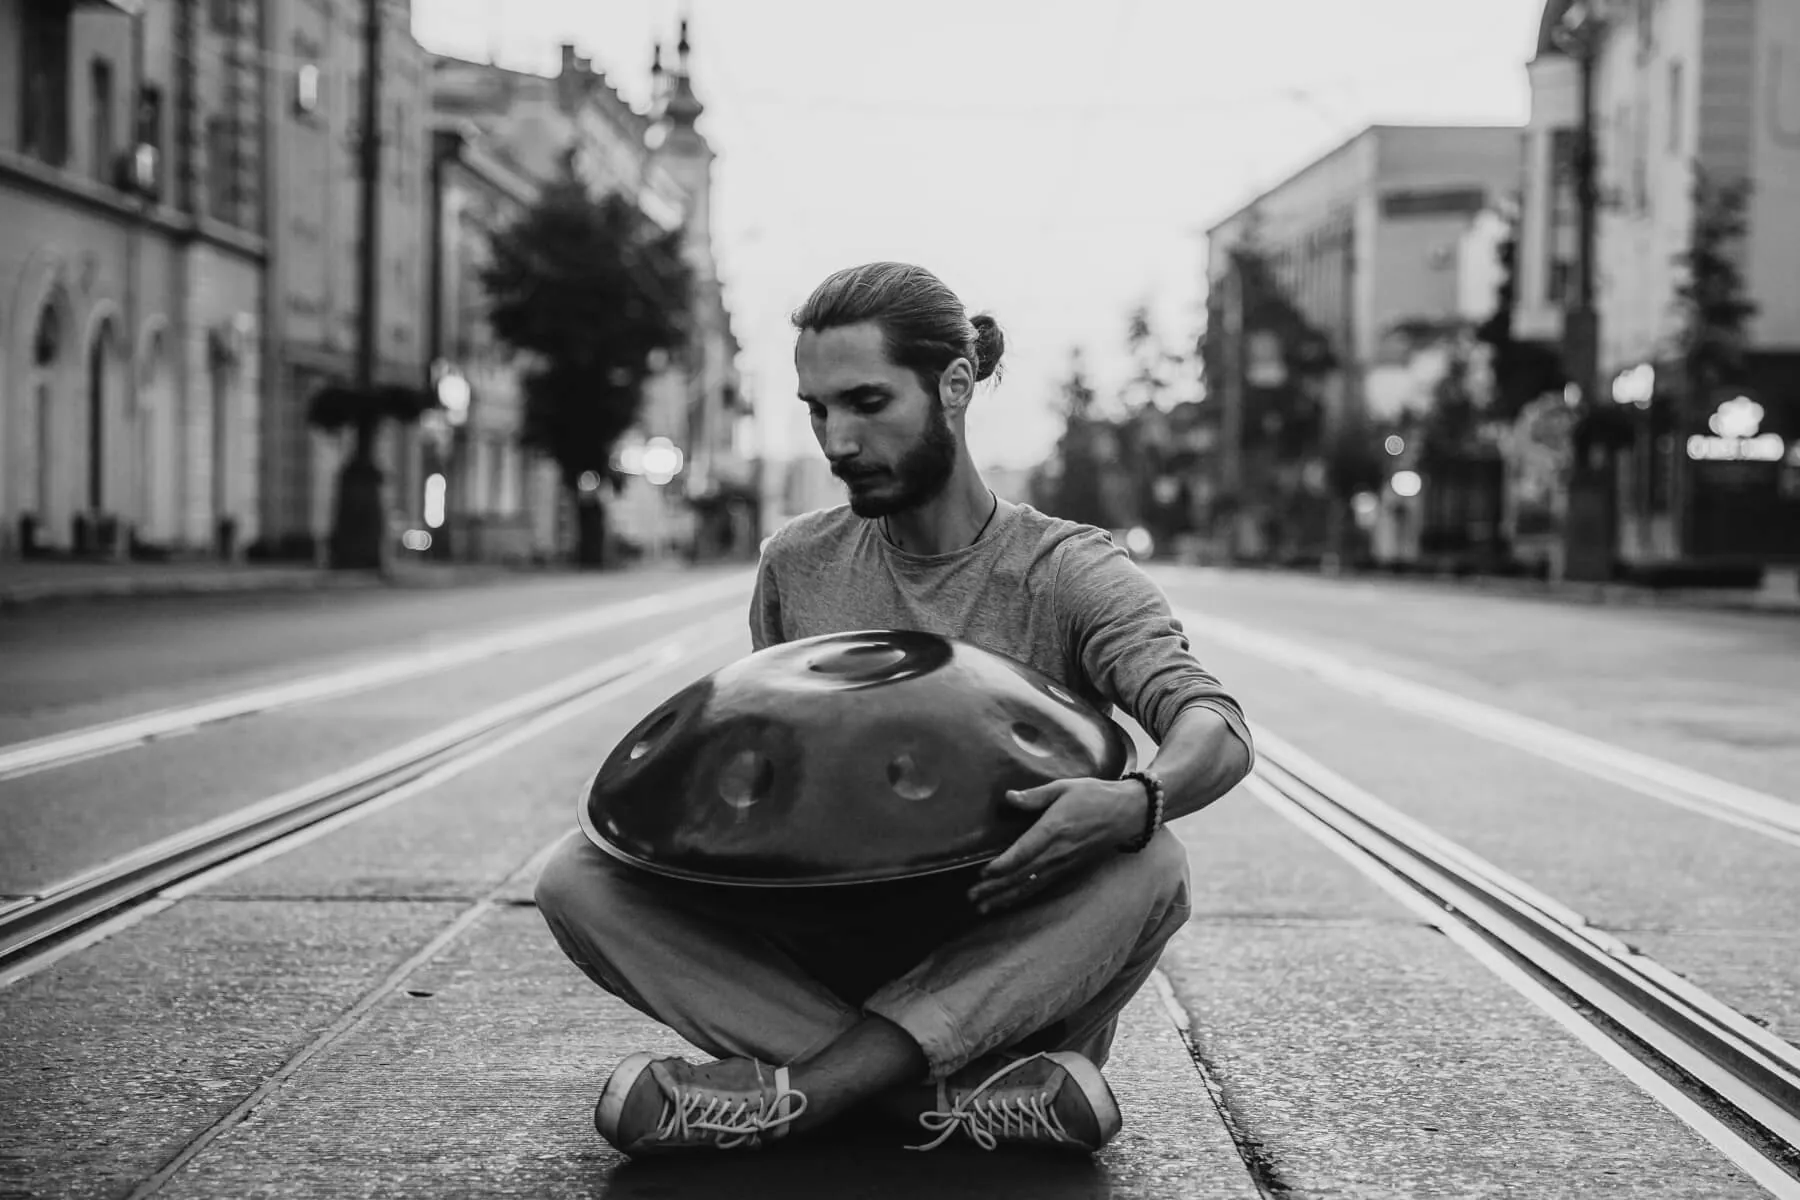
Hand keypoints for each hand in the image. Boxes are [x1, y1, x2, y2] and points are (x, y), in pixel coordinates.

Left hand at [967, 777, 1147, 915]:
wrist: (1127, 814)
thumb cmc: (1094, 796)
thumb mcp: (1064, 788)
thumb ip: (1035, 796)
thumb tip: (1008, 797)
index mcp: (1054, 829)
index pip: (1025, 851)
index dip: (1004, 864)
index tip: (983, 872)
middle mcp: (1057, 852)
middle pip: (1022, 874)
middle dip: (996, 887)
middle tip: (971, 896)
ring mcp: (1063, 864)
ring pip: (1029, 885)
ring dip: (1004, 896)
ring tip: (982, 906)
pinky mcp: (1067, 870)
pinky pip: (1041, 886)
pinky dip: (1021, 896)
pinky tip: (1006, 902)